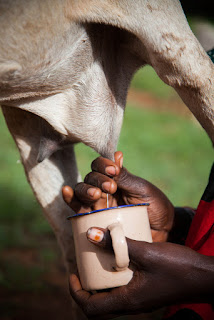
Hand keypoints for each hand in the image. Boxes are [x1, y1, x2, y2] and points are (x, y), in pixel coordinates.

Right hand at [62, 151, 173, 240]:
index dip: (103, 165)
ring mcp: (98, 206)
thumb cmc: (156, 206)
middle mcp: (104, 190)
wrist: (164, 231)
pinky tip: (66, 192)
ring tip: (96, 194)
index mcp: (115, 179)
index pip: (99, 166)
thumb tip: (115, 155)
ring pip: (81, 192)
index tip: (114, 171)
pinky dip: (71, 200)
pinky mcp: (95, 222)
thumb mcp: (142, 189)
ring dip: (85, 190)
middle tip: (111, 188)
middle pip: (89, 179)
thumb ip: (125, 176)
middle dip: (96, 180)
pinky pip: (79, 210)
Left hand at [69, 228, 213, 318]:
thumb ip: (118, 244)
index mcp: (128, 301)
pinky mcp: (146, 291)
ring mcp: (140, 299)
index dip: (76, 292)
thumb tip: (91, 234)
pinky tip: (119, 256)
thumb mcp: (146, 252)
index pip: (91, 308)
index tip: (73, 272)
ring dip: (101, 280)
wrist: (204, 276)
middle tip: (84, 264)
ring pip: (111, 295)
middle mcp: (131, 304)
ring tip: (98, 258)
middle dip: (87, 286)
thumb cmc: (178, 267)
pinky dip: (115, 275)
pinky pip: (123, 288)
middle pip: (98, 304)